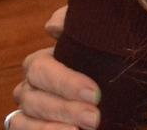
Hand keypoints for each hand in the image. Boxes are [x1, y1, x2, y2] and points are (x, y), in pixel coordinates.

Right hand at [10, 7, 99, 128]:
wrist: (121, 95)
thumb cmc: (110, 64)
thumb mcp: (103, 43)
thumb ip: (81, 27)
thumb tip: (52, 26)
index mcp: (46, 60)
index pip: (40, 67)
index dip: (65, 82)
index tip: (95, 93)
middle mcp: (32, 85)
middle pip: (33, 96)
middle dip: (65, 108)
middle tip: (94, 117)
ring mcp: (30, 108)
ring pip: (25, 117)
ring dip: (53, 125)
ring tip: (87, 127)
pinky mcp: (31, 126)